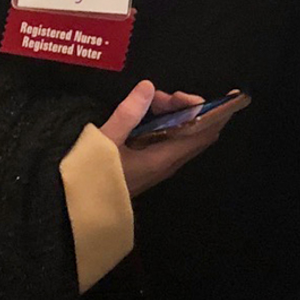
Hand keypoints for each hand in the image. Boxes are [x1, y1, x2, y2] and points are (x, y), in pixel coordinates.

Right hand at [100, 81, 247, 196]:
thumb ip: (128, 114)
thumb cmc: (91, 178)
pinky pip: (168, 139)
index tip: (225, 94)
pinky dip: (165, 122)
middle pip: (196, 132)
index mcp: (164, 158)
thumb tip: (149, 86)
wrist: (74, 212)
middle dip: (189, 107)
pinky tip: (148, 113)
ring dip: (174, 114)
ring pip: (181, 134)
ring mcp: (158, 165)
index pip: (204, 134)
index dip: (217, 113)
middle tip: (164, 96)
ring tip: (151, 101)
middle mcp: (168, 163)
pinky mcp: (148, 165)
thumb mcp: (104, 143)